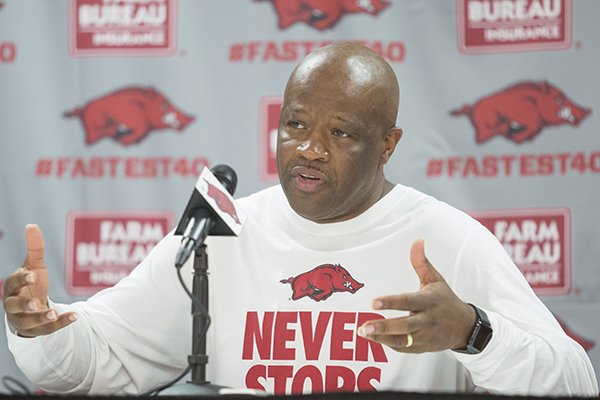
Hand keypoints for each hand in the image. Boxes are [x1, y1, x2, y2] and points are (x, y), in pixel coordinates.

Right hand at [3, 224, 76, 336]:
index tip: (32, 275)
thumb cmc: (30, 284)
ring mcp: (23, 319)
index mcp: (12, 288)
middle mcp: (13, 305)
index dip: (22, 279)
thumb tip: (31, 225)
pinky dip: (61, 323)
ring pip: (29, 321)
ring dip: (41, 318)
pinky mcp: (36, 330)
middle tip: (36, 302)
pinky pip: (48, 330)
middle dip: (25, 304)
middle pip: (14, 306)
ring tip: (53, 313)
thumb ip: (35, 248)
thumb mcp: (34, 266)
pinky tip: (75, 316)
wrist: (28, 309)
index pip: (13, 284)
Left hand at [357, 239, 475, 352]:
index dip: (390, 302)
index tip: (373, 302)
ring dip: (381, 338)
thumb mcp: (435, 280)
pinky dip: (388, 344)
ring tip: (363, 332)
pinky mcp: (422, 348)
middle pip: (404, 326)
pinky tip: (374, 338)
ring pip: (402, 340)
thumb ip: (421, 262)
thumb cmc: (445, 300)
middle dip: (383, 327)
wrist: (465, 327)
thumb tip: (417, 241)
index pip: (407, 301)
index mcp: (428, 301)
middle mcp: (427, 320)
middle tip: (364, 326)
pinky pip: (403, 348)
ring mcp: (424, 336)